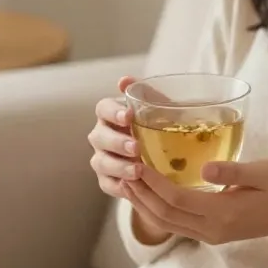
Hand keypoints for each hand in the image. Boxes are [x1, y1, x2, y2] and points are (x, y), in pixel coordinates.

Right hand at [87, 77, 172, 244]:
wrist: (169, 160)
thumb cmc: (161, 127)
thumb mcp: (160, 109)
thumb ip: (146, 95)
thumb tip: (124, 80)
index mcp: (111, 115)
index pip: (103, 109)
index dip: (113, 112)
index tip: (128, 116)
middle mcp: (101, 136)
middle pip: (98, 137)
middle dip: (117, 142)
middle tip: (137, 148)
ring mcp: (102, 159)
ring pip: (101, 162)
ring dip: (119, 166)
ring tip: (138, 170)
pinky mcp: (107, 181)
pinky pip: (108, 184)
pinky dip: (119, 186)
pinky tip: (133, 186)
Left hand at [123, 158, 267, 245]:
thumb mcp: (265, 172)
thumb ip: (234, 170)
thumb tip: (205, 168)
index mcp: (223, 213)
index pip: (177, 199)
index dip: (154, 183)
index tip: (138, 163)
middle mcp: (212, 229)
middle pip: (164, 215)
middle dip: (141, 194)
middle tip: (123, 171)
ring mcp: (211, 235)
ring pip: (167, 223)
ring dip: (144, 205)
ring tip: (127, 183)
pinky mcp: (212, 234)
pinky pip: (176, 224)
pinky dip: (157, 211)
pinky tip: (148, 196)